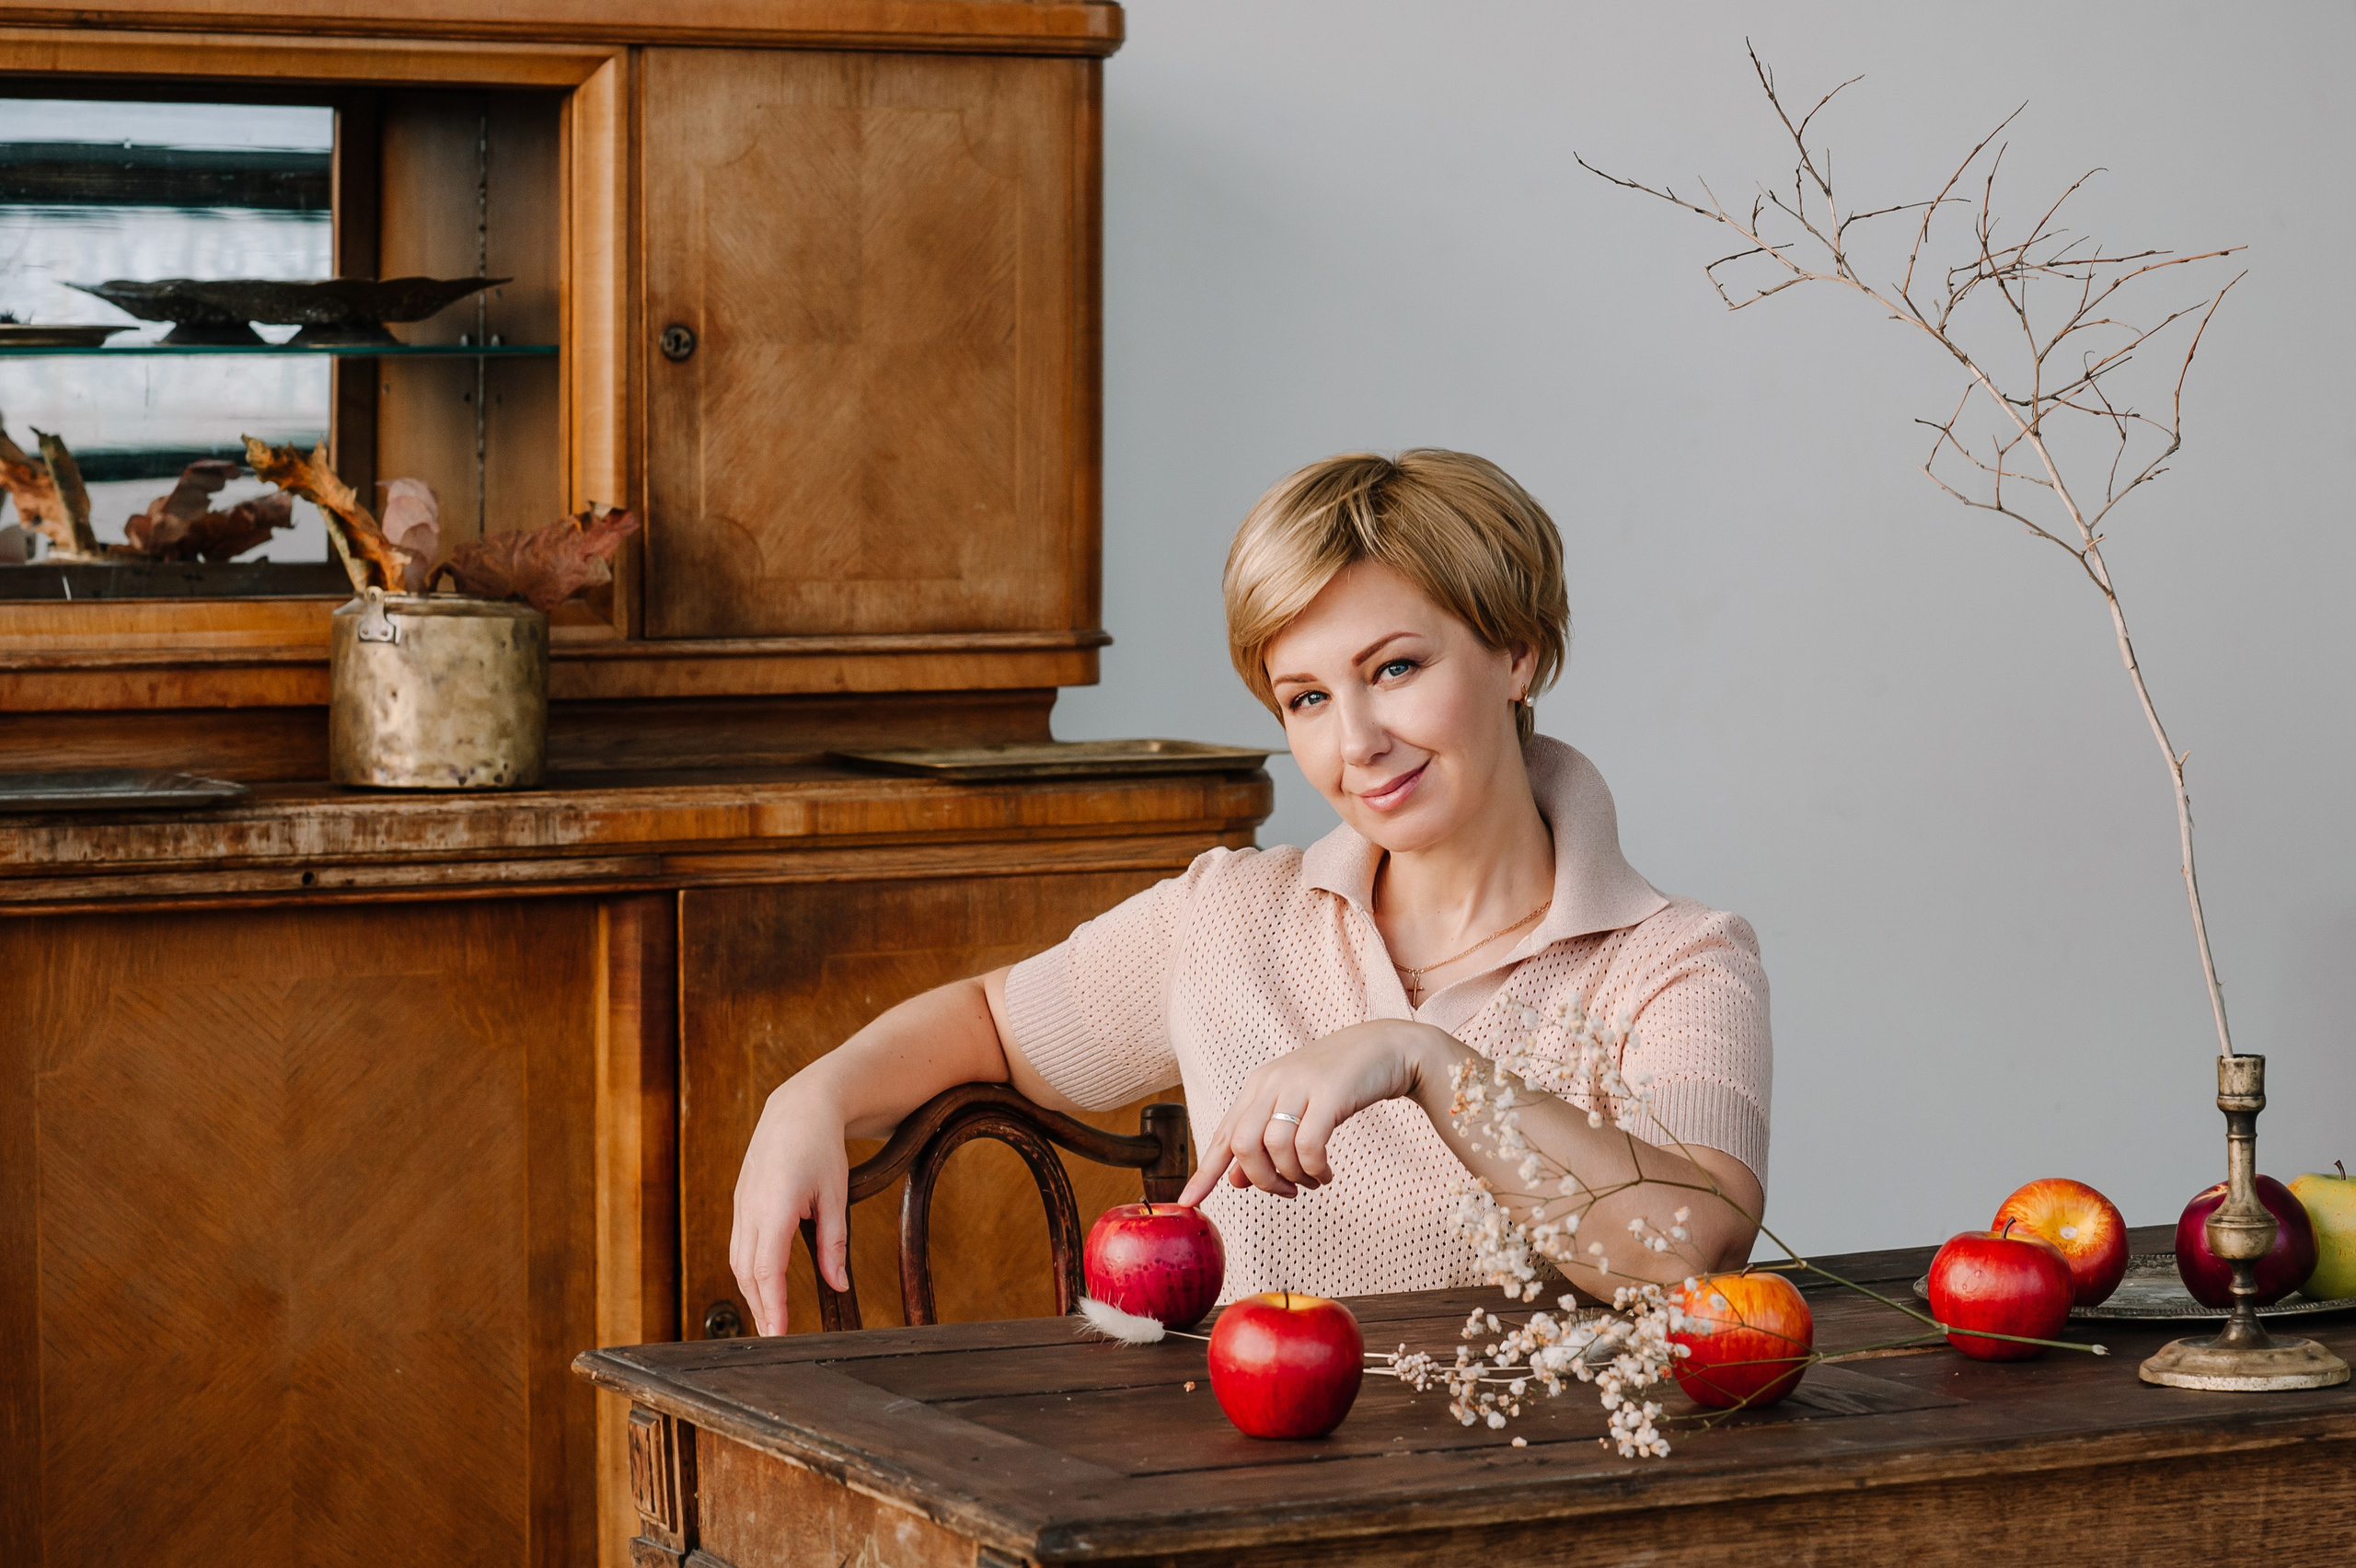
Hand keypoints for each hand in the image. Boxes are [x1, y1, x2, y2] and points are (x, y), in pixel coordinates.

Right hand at [730, 1080, 852, 1335]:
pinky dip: (747, 1271)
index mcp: (775, 1207)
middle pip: (747, 1272)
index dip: (772, 1306)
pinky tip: (761, 1286)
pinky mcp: (740, 1202)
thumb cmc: (821, 1148)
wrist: (797, 1109)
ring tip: (768, 1320)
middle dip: (759, 1308)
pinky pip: (738, 1244)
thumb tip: (838, 1285)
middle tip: (774, 1339)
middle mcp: (750, 1208)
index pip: (768, 1270)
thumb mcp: (835, 1195)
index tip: (778, 1335)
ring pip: (738, 1261)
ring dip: (751, 1293)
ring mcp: (740, 1204)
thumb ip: (834, 1243)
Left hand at [1177, 1019, 1461, 1203]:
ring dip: (1292, 1178)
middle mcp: (1272, 1082)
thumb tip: (1235, 1180)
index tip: (1188, 1202)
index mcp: (1258, 1086)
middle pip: (1242, 1145)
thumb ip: (1264, 1139)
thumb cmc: (1338, 1083)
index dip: (1205, 1172)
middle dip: (1261, 1180)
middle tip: (1286, 1192)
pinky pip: (1309, 1145)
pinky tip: (1326, 1173)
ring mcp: (1300, 1085)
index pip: (1223, 1134)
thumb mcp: (1295, 1108)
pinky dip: (1314, 1169)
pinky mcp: (1330, 1092)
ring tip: (1312, 1181)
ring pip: (1273, 1148)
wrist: (1385, 1048)